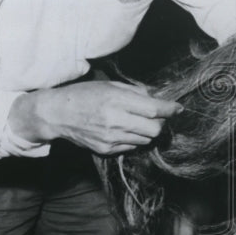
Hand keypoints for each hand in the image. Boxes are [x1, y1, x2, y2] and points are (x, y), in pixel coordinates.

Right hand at [8, 80, 182, 154]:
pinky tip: (124, 130)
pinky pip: (132, 146)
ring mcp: (111, 138)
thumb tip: (155, 98)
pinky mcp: (106, 149)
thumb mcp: (109, 85)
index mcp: (116, 100)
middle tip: (156, 116)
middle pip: (155, 129)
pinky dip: (134, 138)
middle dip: (160, 122)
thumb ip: (134, 92)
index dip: (170, 109)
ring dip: (147, 130)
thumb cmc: (83, 95)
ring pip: (145, 139)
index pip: (153, 109)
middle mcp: (115, 121)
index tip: (178, 108)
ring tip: (137, 121)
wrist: (57, 114)